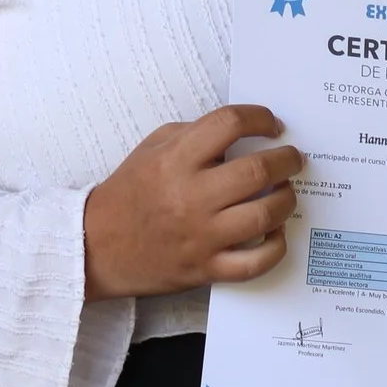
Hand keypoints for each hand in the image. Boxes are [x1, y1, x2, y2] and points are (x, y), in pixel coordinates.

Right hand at [83, 104, 302, 300]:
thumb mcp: (151, 149)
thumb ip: (193, 135)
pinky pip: (254, 263)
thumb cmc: (127, 194)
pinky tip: (275, 232)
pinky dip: (275, 247)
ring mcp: (201, 236)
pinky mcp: (205, 269)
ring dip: (287, 200)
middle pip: (258, 170)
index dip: (260, 118)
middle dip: (287, 159)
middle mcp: (191, 196)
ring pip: (264, 215)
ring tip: (286, 192)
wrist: (94, 247)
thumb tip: (241, 131)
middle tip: (293, 158)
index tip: (272, 125)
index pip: (229, 124)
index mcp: (175, 160)